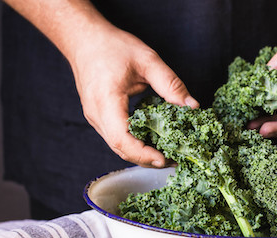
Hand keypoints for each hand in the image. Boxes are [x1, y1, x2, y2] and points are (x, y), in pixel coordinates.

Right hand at [2, 0, 198, 167]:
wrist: (84, 40)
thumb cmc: (112, 46)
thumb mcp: (147, 60)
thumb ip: (170, 84)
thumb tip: (192, 106)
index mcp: (105, 100)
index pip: (121, 138)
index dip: (142, 153)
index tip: (163, 159)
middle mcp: (96, 115)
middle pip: (121, 148)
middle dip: (147, 159)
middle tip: (175, 159)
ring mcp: (95, 119)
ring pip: (118, 146)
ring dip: (142, 154)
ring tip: (168, 154)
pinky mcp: (99, 119)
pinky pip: (117, 138)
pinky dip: (135, 144)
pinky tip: (154, 142)